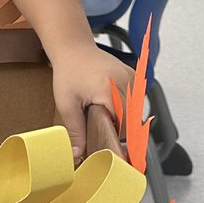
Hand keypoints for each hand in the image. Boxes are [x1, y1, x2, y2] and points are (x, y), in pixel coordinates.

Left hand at [50, 44, 133, 158]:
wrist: (74, 48)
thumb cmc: (68, 72)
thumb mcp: (66, 104)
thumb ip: (75, 130)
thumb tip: (78, 154)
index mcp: (110, 91)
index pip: (124, 127)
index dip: (117, 140)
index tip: (111, 150)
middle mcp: (126, 83)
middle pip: (133, 120)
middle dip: (121, 131)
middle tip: (107, 139)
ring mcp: (132, 78)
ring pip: (137, 111)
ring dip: (125, 119)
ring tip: (109, 122)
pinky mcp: (133, 76)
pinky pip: (136, 99)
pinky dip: (127, 107)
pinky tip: (113, 109)